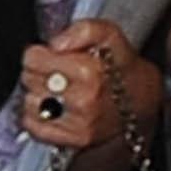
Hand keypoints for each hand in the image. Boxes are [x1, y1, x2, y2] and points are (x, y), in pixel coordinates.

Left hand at [17, 17, 159, 170]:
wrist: (142, 104)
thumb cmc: (122, 68)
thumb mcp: (110, 36)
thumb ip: (83, 30)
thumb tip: (54, 44)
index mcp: (89, 71)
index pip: (33, 59)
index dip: (39, 54)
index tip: (49, 55)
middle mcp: (82, 99)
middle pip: (28, 79)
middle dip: (38, 73)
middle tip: (56, 74)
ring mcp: (78, 123)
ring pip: (29, 102)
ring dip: (38, 95)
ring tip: (58, 91)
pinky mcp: (72, 140)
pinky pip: (32, 125)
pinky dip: (37, 116)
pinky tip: (55, 109)